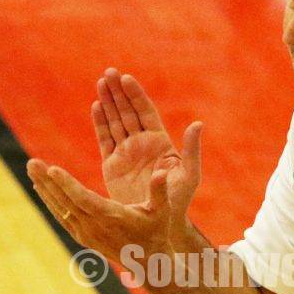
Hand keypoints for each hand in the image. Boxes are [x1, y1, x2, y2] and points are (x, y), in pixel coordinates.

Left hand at [27, 158, 173, 264]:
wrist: (148, 262)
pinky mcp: (82, 236)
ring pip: (60, 208)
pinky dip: (50, 201)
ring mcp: (86, 233)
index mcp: (111, 217)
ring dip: (44, 188)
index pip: (83, 199)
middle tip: (32, 162)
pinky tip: (40, 187)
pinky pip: (62, 217)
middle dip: (47, 180)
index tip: (51, 169)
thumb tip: (163, 171)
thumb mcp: (162, 211)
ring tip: (32, 167)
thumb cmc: (156, 231)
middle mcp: (94, 226)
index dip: (67, 184)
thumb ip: (160, 190)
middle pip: (65, 201)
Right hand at [94, 68, 201, 235]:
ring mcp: (126, 152)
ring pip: (115, 121)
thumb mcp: (189, 174)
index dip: (136, 95)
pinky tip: (96, 106)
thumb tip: (198, 124)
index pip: (146, 112)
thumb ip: (192, 150)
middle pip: (128, 112)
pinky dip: (100, 123)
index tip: (126, 79)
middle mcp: (142, 143)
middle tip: (109, 72)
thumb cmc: (179, 200)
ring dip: (108, 102)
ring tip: (100, 82)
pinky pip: (105, 139)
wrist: (159, 221)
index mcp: (160, 142)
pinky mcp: (112, 165)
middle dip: (119, 92)